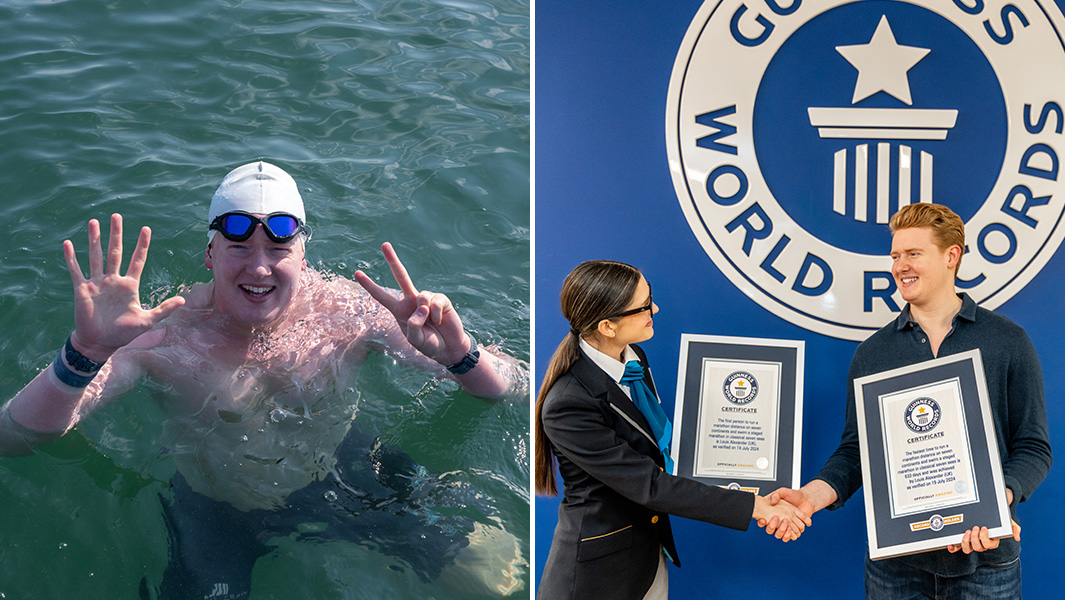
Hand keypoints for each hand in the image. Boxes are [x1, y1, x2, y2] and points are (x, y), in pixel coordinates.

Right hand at [64, 214, 184, 360]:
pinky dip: (71, 257)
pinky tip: (68, 243)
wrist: (100, 343)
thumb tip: (183, 300)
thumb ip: (163, 309)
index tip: (146, 228)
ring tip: (93, 222)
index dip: (142, 245)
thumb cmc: (123, 333)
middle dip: (116, 234)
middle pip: (115, 252)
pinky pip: (75, 270)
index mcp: (129, 285)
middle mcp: (113, 280)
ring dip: (94, 239)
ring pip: (95, 256)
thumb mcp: (147, 321)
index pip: (137, 260)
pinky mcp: (82, 289)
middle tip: (116, 215)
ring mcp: (97, 283)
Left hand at [353, 242, 469, 365]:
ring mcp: (427, 298)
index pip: (381, 296)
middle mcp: (411, 300)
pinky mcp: (441, 299)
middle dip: (392, 259)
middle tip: (384, 244)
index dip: (369, 285)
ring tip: (431, 324)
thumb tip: (420, 307)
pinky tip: (439, 321)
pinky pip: (435, 302)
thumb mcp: (415, 340)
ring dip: (424, 312)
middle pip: (401, 276)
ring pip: (421, 296)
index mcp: (400, 310)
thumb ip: (413, 326)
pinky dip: (436, 314)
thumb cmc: (429, 344)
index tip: (356, 272)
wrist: (449, 348)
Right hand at [753, 494, 810, 541]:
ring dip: (782, 530)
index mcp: (773, 513)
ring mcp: (787, 526)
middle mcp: (779, 521)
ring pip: (779, 535)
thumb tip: (772, 502)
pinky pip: (790, 537)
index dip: (761, 522)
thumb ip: (776, 494)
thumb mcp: (783, 491)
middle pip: (770, 530)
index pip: (762, 521)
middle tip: (776, 517)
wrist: (806, 499)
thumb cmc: (794, 495)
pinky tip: (791, 527)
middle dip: (772, 526)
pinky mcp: (795, 529)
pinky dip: (791, 535)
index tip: (763, 519)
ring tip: (785, 521)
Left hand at [946, 521, 1019, 553]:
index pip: (989, 545)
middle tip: (974, 528)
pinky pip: (958, 548)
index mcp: (992, 542)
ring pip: (968, 549)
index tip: (984, 527)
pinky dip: (954, 547)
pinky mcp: (964, 540)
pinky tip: (951, 544)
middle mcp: (982, 544)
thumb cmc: (999, 520)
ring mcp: (972, 543)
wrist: (989, 513)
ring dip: (965, 542)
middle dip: (975, 538)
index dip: (985, 538)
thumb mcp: (1008, 522)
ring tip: (966, 532)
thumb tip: (1017, 537)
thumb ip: (1014, 528)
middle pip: (978, 548)